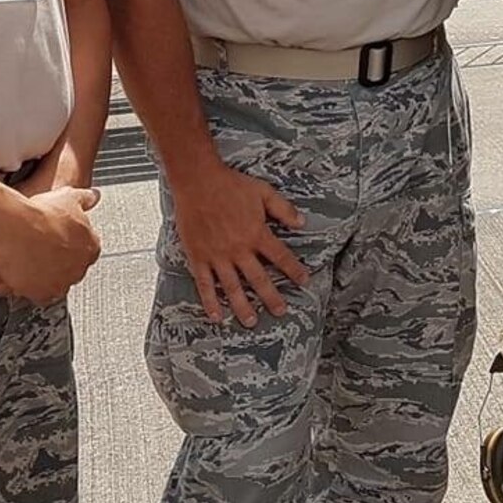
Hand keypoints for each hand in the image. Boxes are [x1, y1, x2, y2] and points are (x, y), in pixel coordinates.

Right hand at [0, 186, 101, 304]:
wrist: (17, 228)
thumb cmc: (43, 215)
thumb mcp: (69, 197)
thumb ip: (85, 199)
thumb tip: (92, 196)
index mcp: (91, 248)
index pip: (86, 250)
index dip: (71, 244)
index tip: (60, 238)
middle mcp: (79, 269)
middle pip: (71, 268)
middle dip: (59, 260)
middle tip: (43, 248)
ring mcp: (60, 283)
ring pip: (55, 282)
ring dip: (45, 274)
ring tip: (31, 260)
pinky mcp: (40, 294)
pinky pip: (37, 293)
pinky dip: (31, 285)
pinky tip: (23, 272)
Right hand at [170, 160, 308, 326]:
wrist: (198, 181)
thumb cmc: (230, 184)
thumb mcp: (263, 192)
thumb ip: (283, 209)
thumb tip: (302, 223)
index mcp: (256, 233)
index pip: (280, 257)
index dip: (294, 270)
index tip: (304, 281)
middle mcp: (239, 249)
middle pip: (258, 279)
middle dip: (272, 297)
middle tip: (280, 311)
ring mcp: (218, 255)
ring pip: (233, 287)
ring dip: (243, 306)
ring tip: (252, 322)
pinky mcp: (199, 257)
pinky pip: (205, 284)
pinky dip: (210, 301)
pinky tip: (216, 315)